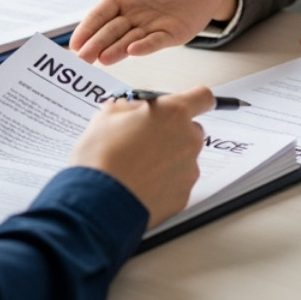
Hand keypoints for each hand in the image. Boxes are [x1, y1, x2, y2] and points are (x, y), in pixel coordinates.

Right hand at [67, 86, 212, 228]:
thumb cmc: (102, 157)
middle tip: (144, 139)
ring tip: (137, 167)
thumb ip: (130, 105)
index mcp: (173, 114)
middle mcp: (188, 140)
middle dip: (172, 132)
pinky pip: (177, 183)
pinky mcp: (183, 196)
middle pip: (191, 130)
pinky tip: (140, 184)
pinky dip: (163, 182)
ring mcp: (188, 170)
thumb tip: (134, 108)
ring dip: (167, 158)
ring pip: (184, 158)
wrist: (98, 202)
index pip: (202, 97)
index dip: (195, 99)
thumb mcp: (107, 115)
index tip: (187, 104)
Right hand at [70, 0, 237, 63]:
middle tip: (82, 58)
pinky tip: (132, 50)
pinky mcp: (170, 35)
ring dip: (115, 50)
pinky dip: (144, 47)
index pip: (99, 16)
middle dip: (95, 45)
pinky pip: (155, 42)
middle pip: (110, 32)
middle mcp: (132, 16)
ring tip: (102, 58)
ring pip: (128, 41)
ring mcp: (150, 28)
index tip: (74, 43)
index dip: (86, 29)